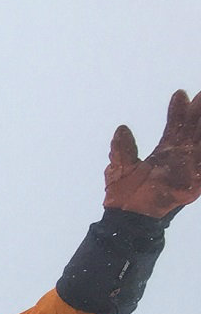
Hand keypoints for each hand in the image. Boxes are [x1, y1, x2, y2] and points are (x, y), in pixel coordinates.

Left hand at [104, 89, 200, 218]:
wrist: (130, 219)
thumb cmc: (124, 196)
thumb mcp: (120, 169)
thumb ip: (122, 150)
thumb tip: (121, 129)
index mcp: (164, 152)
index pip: (175, 126)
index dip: (178, 110)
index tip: (180, 93)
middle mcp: (180, 156)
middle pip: (193, 129)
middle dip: (198, 112)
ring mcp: (190, 167)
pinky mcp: (196, 181)